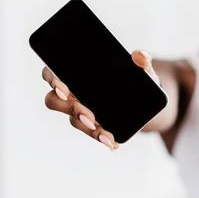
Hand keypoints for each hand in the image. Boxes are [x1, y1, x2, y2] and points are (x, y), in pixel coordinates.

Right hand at [41, 49, 158, 149]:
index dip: (53, 80)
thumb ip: (142, 62)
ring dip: (86, 128)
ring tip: (104, 134)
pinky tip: (113, 142)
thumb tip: (140, 55)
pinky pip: (90, 132)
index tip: (63, 89)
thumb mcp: (141, 70)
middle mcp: (72, 91)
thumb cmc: (134, 79)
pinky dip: (101, 137)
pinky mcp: (91, 124)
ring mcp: (79, 109)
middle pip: (54, 100)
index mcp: (75, 72)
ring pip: (72, 120)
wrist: (146, 101)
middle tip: (89, 115)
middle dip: (69, 109)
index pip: (52, 73)